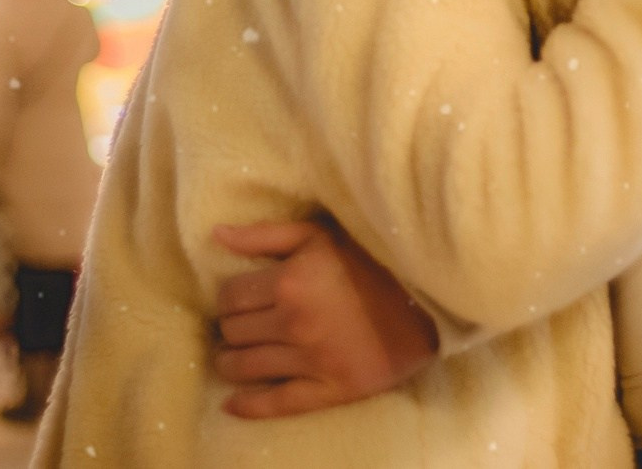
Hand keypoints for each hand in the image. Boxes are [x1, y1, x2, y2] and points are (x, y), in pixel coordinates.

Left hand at [210, 218, 437, 419]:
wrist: (425, 300)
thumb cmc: (370, 260)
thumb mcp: (318, 236)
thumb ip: (265, 235)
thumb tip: (216, 236)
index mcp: (288, 282)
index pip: (231, 297)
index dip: (228, 298)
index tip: (237, 299)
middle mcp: (293, 324)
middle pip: (234, 332)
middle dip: (230, 328)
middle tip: (238, 326)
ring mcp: (310, 361)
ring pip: (245, 368)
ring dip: (230, 362)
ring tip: (233, 357)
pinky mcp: (329, 390)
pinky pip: (277, 404)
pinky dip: (249, 406)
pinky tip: (232, 404)